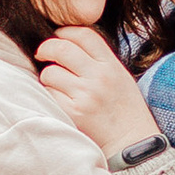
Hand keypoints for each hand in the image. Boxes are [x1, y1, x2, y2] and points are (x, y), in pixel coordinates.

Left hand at [35, 27, 160, 155]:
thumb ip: (98, 60)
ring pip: (50, 72)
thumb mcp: (120, 77)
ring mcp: (85, 95)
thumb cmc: (124, 110)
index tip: (57, 37)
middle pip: (61, 48)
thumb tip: (66, 43)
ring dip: (48, 77)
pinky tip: (58, 100)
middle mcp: (98, 77)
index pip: (83, 35)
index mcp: (111, 65)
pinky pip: (49, 94)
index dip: (65, 31)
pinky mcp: (73, 112)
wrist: (132, 143)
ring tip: (56, 85)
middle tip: (42, 54)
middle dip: (46, 48)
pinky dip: (49, 96)